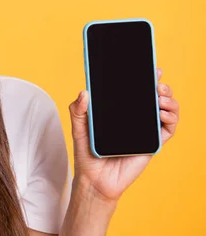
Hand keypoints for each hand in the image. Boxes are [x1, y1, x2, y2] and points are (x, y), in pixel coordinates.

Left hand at [68, 68, 179, 201]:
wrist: (94, 178)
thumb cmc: (87, 152)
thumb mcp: (79, 127)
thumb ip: (78, 110)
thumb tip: (84, 92)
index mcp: (119, 110)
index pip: (135, 90)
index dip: (145, 78)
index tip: (152, 68)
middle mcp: (135, 118)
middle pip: (154, 97)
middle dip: (161, 86)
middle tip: (157, 84)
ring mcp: (145, 130)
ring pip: (165, 110)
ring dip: (169, 100)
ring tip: (160, 98)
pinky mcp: (152, 144)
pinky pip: (167, 130)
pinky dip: (170, 120)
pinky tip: (163, 115)